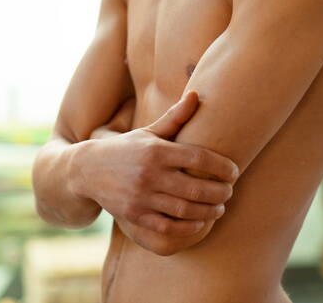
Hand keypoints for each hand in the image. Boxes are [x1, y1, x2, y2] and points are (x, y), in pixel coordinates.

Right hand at [76, 91, 238, 240]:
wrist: (87, 170)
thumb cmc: (127, 148)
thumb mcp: (149, 131)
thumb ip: (175, 117)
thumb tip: (197, 94)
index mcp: (157, 150)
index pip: (198, 158)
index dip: (221, 166)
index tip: (235, 171)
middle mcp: (150, 174)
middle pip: (196, 187)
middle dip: (220, 192)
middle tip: (230, 191)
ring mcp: (142, 197)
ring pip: (186, 210)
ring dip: (209, 210)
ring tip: (221, 206)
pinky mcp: (136, 216)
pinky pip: (169, 227)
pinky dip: (189, 227)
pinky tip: (201, 221)